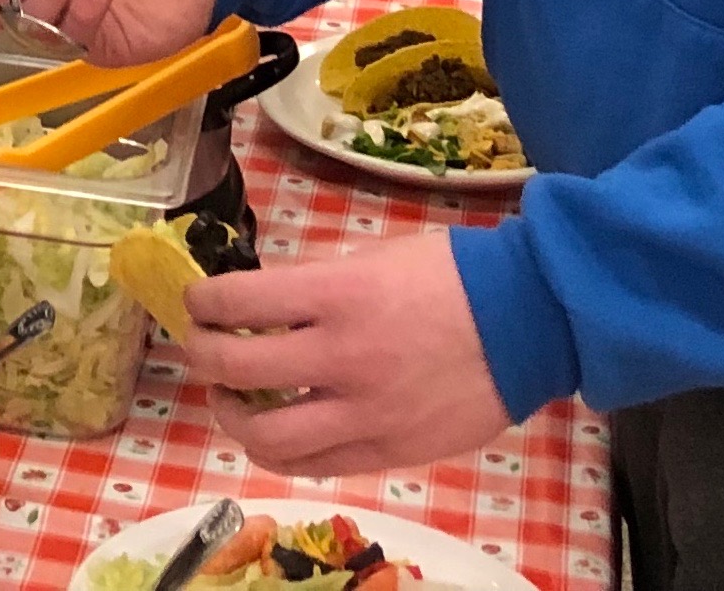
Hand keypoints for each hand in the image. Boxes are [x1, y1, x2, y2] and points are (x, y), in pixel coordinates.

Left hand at [185, 233, 511, 475]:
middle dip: (203, 356)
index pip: (239, 302)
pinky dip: (281, 452)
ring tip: (227, 400)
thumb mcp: (374, 257)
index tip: (196, 302)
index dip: (203, 303)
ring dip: (231, 416)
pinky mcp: (388, 452)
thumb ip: (317, 283)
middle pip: (237, 369)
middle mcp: (342, 357)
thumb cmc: (451, 277)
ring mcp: (365, 413)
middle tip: (200, 347)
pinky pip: (315, 465)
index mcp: (338, 295)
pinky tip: (273, 433)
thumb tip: (263, 302)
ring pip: (267, 437)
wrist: (527, 323)